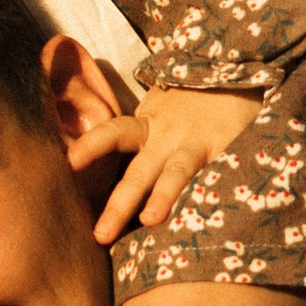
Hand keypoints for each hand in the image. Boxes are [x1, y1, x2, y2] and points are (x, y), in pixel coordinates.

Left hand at [64, 86, 257, 242]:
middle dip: (118, 205)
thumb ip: (139, 134)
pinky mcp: (228, 148)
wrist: (236, 69)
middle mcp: (168, 137)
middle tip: (100, 235)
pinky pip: (217, 175)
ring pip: (177, 173)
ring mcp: (198, 144)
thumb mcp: (159, 109)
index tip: (68, 163)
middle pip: (138, 172)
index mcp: (148, 126)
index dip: (91, 146)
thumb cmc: (191, 98)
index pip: (113, 133)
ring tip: (150, 220)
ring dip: (163, 196)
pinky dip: (210, 195)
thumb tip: (92, 162)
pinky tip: (205, 218)